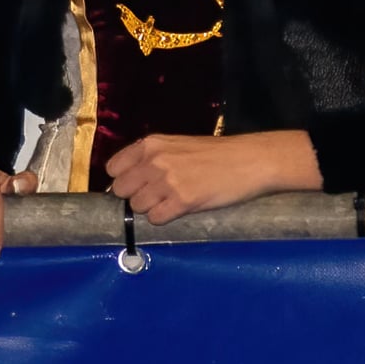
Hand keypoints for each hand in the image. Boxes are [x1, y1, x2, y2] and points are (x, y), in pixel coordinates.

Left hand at [105, 130, 320, 224]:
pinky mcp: (183, 200)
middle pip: (122, 191)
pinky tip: (181, 209)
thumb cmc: (216, 154)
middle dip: (135, 197)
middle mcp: (155, 160)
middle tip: (157, 197)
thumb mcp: (178, 146)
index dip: (123, 180)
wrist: (250, 160)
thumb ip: (151, 159)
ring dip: (152, 209)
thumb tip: (126, 183)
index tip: (137, 185)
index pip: (114, 168)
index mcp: (151, 144)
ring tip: (173, 202)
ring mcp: (168, 181)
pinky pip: (156, 219)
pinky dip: (165, 218)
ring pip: (138, 207)